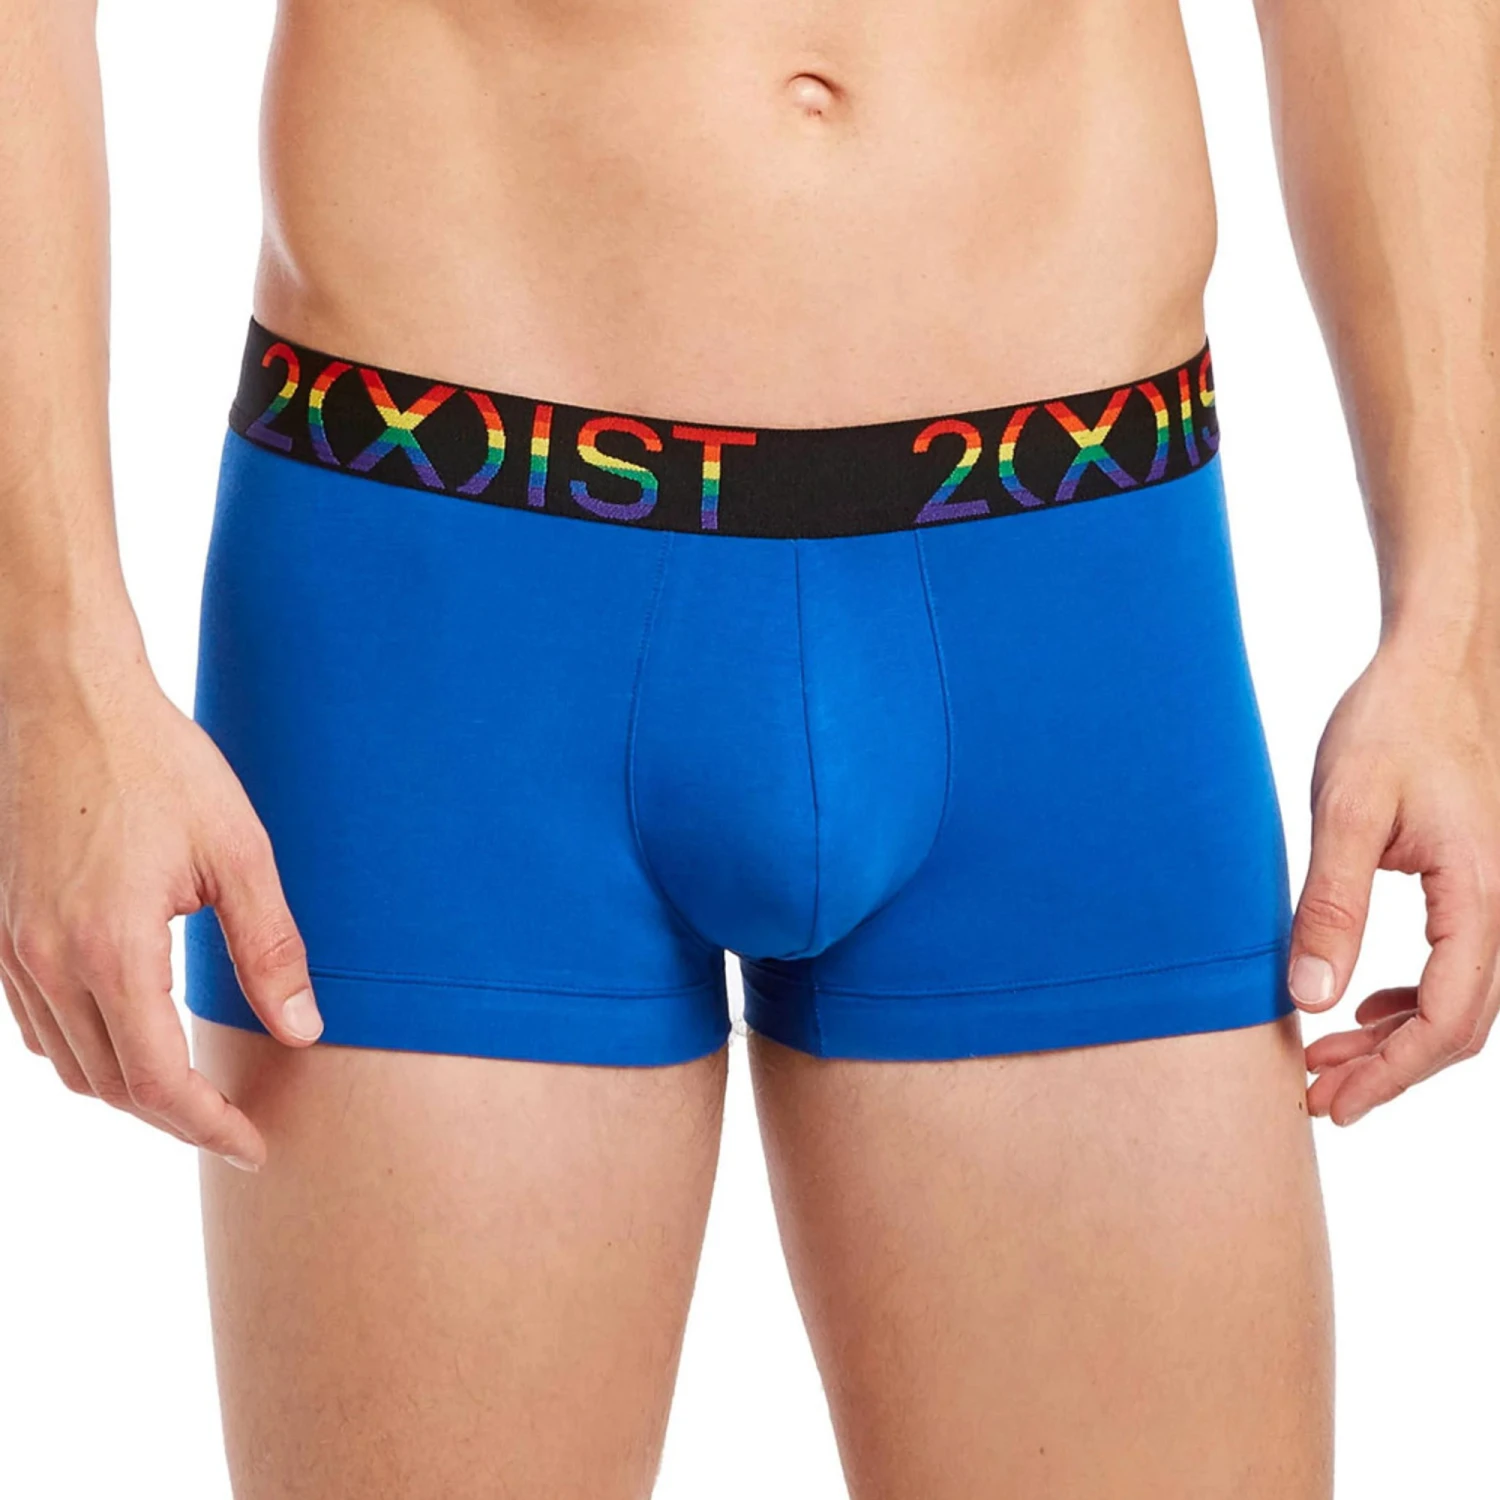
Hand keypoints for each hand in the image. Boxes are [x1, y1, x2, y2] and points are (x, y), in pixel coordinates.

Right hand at [0, 642, 321, 1168]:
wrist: (69, 700)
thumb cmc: (160, 766)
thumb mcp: (237, 853)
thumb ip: (270, 949)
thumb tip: (302, 1031)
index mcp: (109, 949)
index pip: (157, 1082)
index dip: (209, 1126)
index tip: (253, 1145)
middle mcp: (48, 963)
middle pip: (111, 1087)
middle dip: (177, 1119)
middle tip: (237, 1128)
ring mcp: (13, 950)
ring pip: (70, 1064)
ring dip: (132, 1092)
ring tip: (195, 1093)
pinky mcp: (3, 933)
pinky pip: (39, 1026)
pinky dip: (89, 1052)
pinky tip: (133, 1039)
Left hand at [1291, 635, 1499, 1123]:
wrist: (1437, 666)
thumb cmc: (1392, 725)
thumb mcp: (1345, 812)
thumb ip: (1331, 907)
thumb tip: (1314, 998)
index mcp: (1481, 895)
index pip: (1446, 1019)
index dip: (1390, 1073)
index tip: (1335, 1104)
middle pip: (1458, 1024)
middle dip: (1389, 1069)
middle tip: (1318, 1096)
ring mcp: (1496, 894)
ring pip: (1458, 998)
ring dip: (1394, 1038)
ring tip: (1327, 1060)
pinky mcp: (1475, 881)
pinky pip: (1455, 964)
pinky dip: (1409, 999)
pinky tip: (1364, 1006)